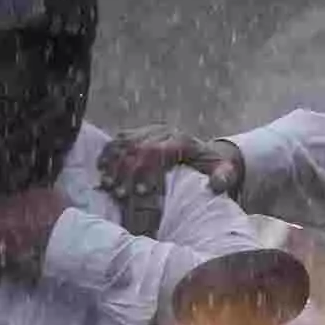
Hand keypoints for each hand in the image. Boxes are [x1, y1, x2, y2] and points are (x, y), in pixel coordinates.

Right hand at [99, 131, 239, 215]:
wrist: (205, 151)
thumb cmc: (212, 166)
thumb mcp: (224, 170)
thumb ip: (224, 177)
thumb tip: (216, 185)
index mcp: (182, 141)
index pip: (159, 152)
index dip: (148, 172)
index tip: (142, 193)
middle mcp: (164, 132)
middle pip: (138, 148)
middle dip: (127, 171)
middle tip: (119, 194)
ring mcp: (150, 130)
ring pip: (125, 142)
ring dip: (113, 163)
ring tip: (106, 185)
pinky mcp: (140, 132)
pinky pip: (119, 138)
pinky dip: (108, 152)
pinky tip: (100, 168)